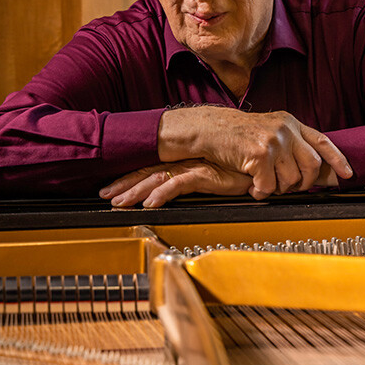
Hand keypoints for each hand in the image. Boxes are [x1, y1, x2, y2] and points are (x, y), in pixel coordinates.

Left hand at [99, 159, 252, 207]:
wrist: (260, 161)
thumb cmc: (239, 168)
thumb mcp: (212, 176)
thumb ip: (196, 181)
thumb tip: (178, 190)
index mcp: (184, 162)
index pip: (151, 170)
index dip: (130, 179)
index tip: (112, 188)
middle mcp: (185, 162)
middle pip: (147, 172)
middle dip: (124, 184)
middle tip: (104, 195)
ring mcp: (194, 167)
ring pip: (157, 178)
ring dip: (136, 190)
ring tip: (119, 201)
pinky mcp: (206, 174)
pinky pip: (179, 184)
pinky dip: (163, 193)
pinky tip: (150, 202)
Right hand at [158, 107, 351, 198]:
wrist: (209, 129)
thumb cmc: (235, 134)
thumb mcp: (267, 130)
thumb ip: (289, 143)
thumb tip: (308, 168)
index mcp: (290, 122)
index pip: (322, 141)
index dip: (337, 159)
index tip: (347, 175)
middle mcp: (285, 129)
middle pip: (311, 166)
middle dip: (304, 183)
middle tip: (289, 187)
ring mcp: (274, 141)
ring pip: (291, 180)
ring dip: (278, 188)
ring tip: (263, 183)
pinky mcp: (260, 154)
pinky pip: (269, 186)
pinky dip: (261, 192)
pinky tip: (252, 185)